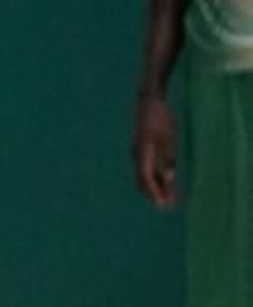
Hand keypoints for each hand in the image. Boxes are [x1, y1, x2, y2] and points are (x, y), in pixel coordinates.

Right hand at [132, 93, 176, 208]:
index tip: (162, 206)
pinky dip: (155, 178)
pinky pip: (146, 168)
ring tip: (170, 198)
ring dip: (155, 188)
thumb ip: (168, 158)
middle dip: (154, 194)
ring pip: (144, 176)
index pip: (146, 179)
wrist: (148, 99)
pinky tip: (166, 183)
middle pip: (143, 181)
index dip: (154, 194)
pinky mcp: (142, 149)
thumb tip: (169, 178)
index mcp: (142, 152)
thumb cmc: (160, 117)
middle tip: (168, 207)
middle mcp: (136, 154)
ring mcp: (137, 152)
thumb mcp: (168, 138)